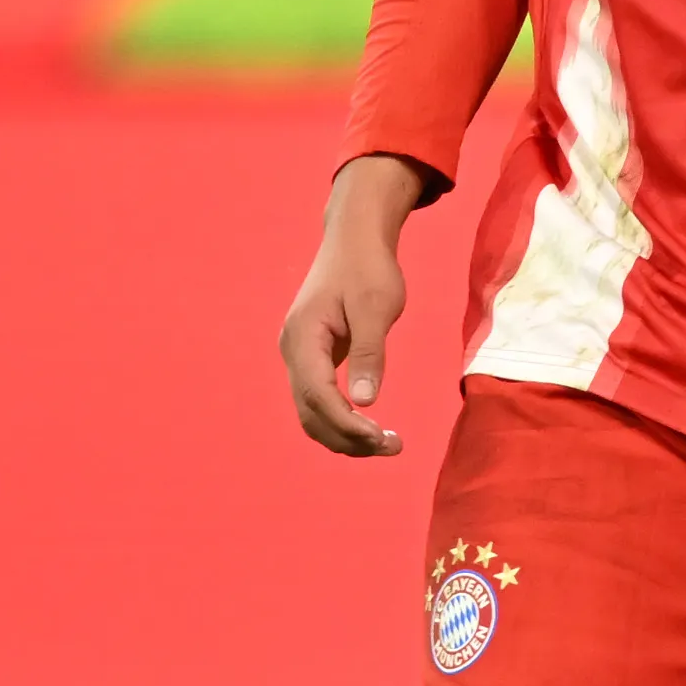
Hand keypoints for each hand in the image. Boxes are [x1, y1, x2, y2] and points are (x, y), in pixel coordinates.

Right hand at [279, 154, 427, 455]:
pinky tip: (369, 426)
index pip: (317, 395)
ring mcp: (298, 354)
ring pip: (312, 411)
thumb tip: (364, 403)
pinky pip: (319, 399)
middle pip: (310, 412)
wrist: (354, 238)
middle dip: (347, 438)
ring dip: (344, 434)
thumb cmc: (368, 267)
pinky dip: (341, 419)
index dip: (346, 424)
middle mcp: (292, 350)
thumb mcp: (376, 307)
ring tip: (386, 443)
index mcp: (303, 337)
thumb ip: (369, 353)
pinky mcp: (310, 356)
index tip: (379, 438)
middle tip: (393, 446)